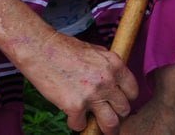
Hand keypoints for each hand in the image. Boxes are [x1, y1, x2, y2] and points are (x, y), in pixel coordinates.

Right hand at [15, 31, 139, 134]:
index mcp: (115, 64)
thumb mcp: (95, 51)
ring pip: (110, 124)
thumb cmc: (64, 48)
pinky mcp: (76, 106)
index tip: (118, 103)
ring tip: (100, 129)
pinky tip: (72, 116)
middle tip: (108, 116)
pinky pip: (81, 125)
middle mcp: (107, 80)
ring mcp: (92, 95)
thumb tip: (114, 81)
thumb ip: (107, 67)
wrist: (41, 49)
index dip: (126, 99)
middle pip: (124, 109)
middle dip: (117, 115)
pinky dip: (76, 123)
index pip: (133, 91)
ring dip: (105, 129)